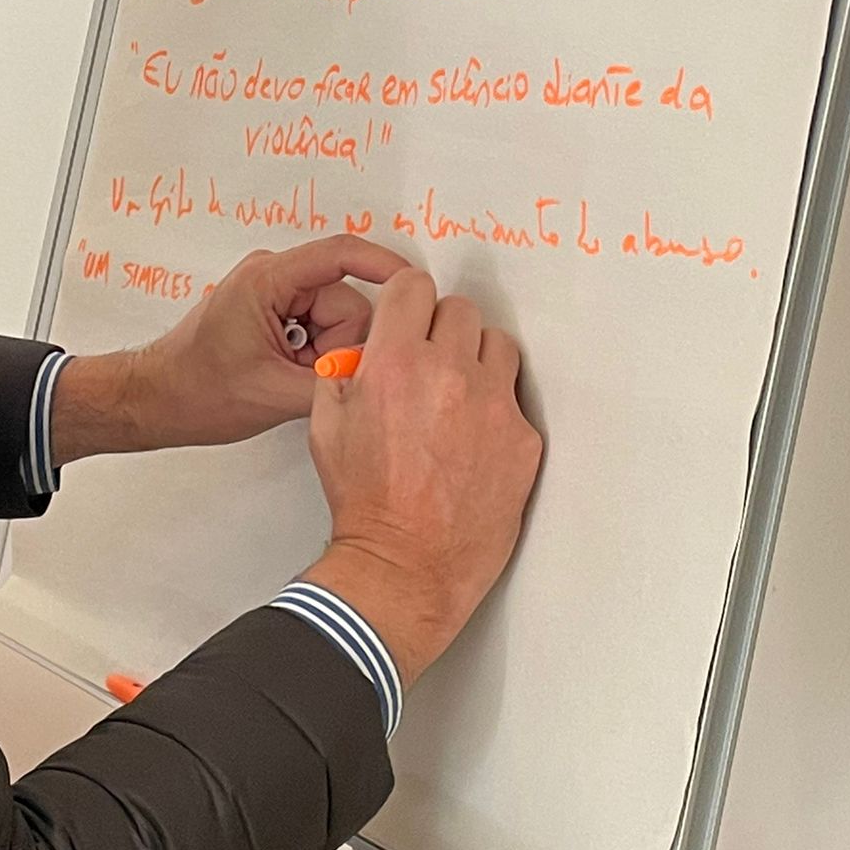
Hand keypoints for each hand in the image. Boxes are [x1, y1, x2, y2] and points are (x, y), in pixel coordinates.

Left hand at [51, 235, 410, 463]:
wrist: (155, 401)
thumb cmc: (194, 391)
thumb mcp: (275, 394)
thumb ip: (336, 381)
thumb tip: (382, 377)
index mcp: (267, 280)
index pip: (340, 255)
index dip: (384, 268)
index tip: (416, 285)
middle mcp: (272, 277)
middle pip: (346, 301)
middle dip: (339, 345)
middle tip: (305, 376)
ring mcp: (273, 294)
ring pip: (336, 320)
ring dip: (324, 355)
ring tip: (288, 379)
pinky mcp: (274, 313)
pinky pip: (319, 329)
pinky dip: (314, 356)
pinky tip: (289, 376)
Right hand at [302, 270, 541, 686]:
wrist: (405, 563)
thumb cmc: (363, 499)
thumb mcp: (325, 424)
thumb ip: (343, 371)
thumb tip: (366, 349)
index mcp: (394, 362)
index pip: (414, 286)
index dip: (407, 301)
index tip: (409, 316)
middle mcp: (448, 372)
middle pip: (459, 310)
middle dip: (441, 330)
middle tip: (430, 362)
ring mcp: (493, 405)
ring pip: (497, 345)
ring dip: (477, 360)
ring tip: (459, 395)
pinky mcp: (523, 438)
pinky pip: (514, 399)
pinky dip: (496, 410)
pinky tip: (474, 440)